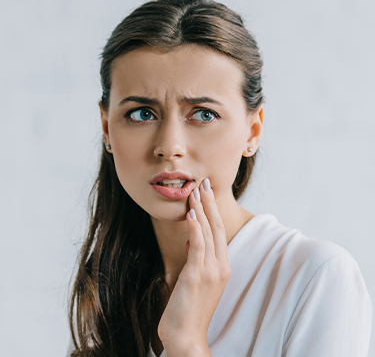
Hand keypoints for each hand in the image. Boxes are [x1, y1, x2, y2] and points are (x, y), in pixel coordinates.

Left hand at [158, 177, 230, 351]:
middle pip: (217, 227)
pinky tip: (192, 213)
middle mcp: (220, 266)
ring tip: (197, 190)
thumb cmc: (190, 309)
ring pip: (209, 232)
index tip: (207, 193)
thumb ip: (197, 260)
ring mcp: (210, 271)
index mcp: (222, 267)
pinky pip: (198, 246)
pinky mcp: (197, 275)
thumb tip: (192, 242)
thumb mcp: (196, 281)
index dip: (213, 210)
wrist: (186, 336)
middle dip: (210, 203)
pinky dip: (196, 228)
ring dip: (202, 209)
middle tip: (206, 182)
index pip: (219, 232)